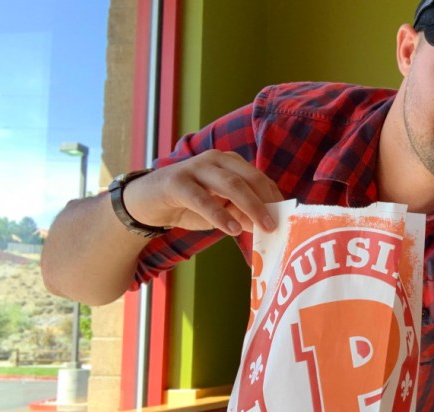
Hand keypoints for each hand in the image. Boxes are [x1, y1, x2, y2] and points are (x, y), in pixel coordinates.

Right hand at [125, 150, 283, 235]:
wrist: (146, 202)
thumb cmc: (188, 205)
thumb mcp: (220, 211)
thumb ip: (242, 214)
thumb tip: (266, 225)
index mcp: (230, 163)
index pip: (259, 178)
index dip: (274, 197)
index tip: (287, 216)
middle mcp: (216, 160)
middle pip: (249, 178)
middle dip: (266, 202)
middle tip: (277, 224)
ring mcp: (196, 168)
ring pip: (230, 184)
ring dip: (250, 206)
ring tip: (263, 227)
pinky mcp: (177, 182)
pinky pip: (202, 198)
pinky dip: (219, 215)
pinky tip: (232, 229)